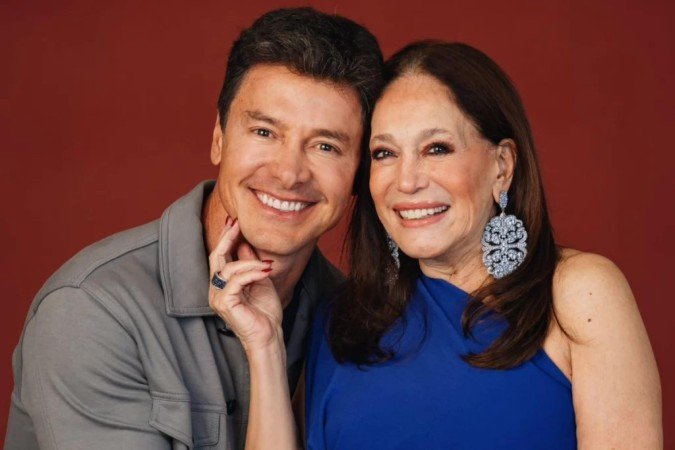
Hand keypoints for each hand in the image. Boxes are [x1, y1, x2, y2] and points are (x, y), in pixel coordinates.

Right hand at [208, 218, 282, 353]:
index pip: (220, 256)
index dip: (226, 237)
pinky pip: (236, 281)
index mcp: (223, 284)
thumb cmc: (265, 311)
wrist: (269, 335)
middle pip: (217, 257)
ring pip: (230, 268)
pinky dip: (253, 273)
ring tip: (268, 266)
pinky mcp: (224, 303)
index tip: (235, 221)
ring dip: (252, 263)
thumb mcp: (260, 280)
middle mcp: (215, 289)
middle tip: (238, 223)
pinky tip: (266, 272)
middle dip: (228, 238)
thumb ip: (250, 263)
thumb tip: (245, 243)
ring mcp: (217, 297)